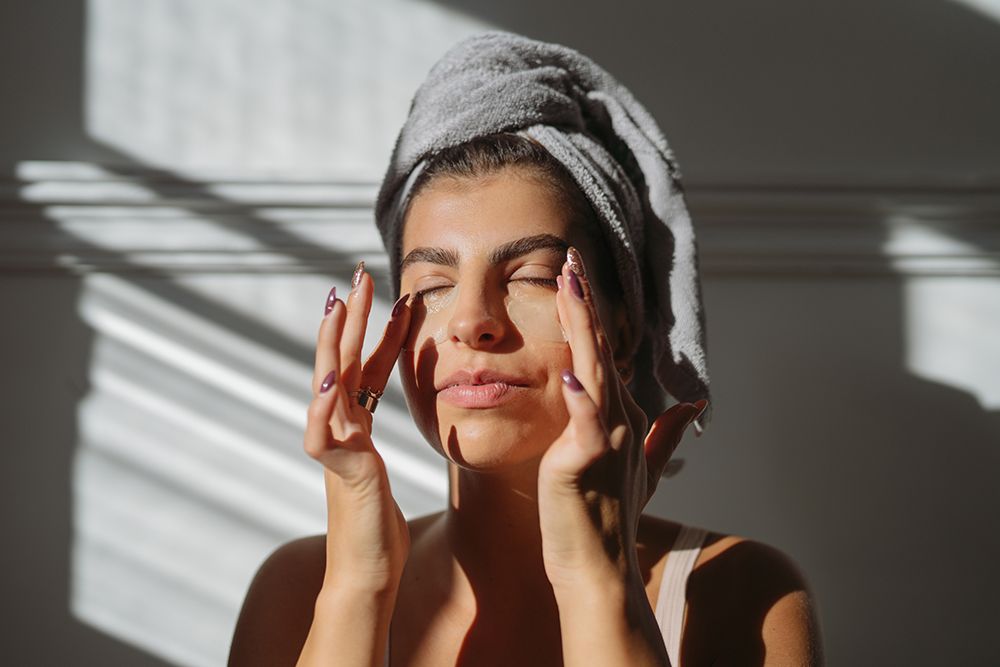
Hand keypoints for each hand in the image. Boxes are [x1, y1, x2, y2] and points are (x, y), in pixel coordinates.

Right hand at [304, 264, 413, 591]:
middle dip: (351, 318)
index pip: (368, 366)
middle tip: (359, 274)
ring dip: (332, 345)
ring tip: (336, 307)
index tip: (395, 293)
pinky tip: (325, 381)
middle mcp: (338, 426)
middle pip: (343, 361)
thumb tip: (381, 413)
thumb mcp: (378, 465)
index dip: (380, 330)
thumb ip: (372, 434)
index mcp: (354, 424)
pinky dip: (321, 406)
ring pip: (329, 385)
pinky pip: (324, 433)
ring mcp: (334, 445)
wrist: (367, 568)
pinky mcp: (337, 470)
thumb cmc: (379, 522)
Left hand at [537, 248, 706, 589]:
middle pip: (600, 350)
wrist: (599, 573)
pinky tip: (572, 372)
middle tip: (570, 259)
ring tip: (569, 286)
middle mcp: (621, 422)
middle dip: (585, 302)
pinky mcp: (586, 462)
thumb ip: (663, 435)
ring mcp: (607, 440)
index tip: (573, 276)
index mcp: (626, 419)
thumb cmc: (606, 521)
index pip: (605, 354)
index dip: (589, 314)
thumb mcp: (640, 470)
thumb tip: (693, 403)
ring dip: (582, 327)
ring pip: (594, 371)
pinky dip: (581, 398)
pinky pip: (585, 424)